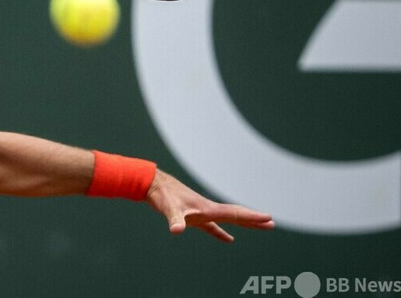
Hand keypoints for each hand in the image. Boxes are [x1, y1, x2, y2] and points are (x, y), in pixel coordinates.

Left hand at [145, 169, 274, 241]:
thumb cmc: (162, 195)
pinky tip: (229, 240)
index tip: (269, 218)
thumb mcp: (169, 208)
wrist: (153, 185)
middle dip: (254, 220)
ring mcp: (202, 212)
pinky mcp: (193, 216)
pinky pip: (212, 227)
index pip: (234, 213)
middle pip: (236, 215)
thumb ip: (175, 220)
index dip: (252, 217)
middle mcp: (208, 208)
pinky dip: (221, 233)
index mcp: (208, 208)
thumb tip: (177, 230)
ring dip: (243, 224)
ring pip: (227, 220)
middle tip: (272, 223)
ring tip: (260, 227)